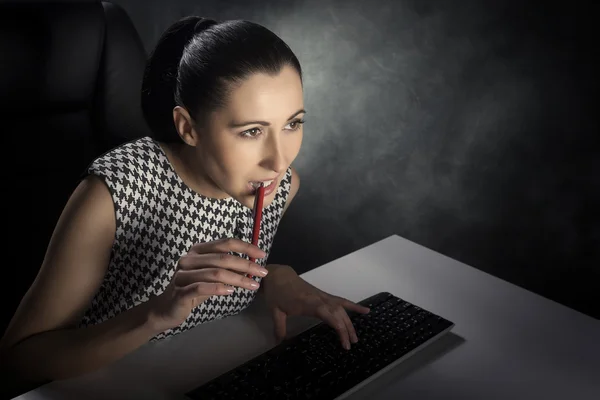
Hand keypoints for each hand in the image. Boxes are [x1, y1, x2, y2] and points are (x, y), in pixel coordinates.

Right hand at [147, 238, 268, 331]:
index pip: (225, 243)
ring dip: (238, 279)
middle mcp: (189, 259)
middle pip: (223, 258)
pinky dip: (218, 288)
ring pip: (215, 273)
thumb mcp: (211, 276)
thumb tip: (252, 264)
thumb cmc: (193, 289)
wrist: (167, 309)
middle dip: (246, 265)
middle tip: (263, 273)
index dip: (245, 247)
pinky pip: (202, 287)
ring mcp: (183, 274)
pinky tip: (231, 291)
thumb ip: (227, 268)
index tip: (262, 254)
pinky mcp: (180, 291)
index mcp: (197, 250)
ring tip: (253, 285)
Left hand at [263, 265, 369, 349]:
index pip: (329, 316)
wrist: (279, 276)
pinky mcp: (324, 296)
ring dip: (350, 323)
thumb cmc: (277, 293)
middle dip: (346, 329)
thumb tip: (279, 343)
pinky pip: (341, 301)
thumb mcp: (275, 312)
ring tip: (355, 338)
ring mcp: (324, 297)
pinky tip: (365, 310)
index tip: (343, 342)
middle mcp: (320, 299)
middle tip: (351, 345)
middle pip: (338, 314)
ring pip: (342, 309)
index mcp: (310, 303)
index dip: (339, 328)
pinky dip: (353, 306)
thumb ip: (279, 328)